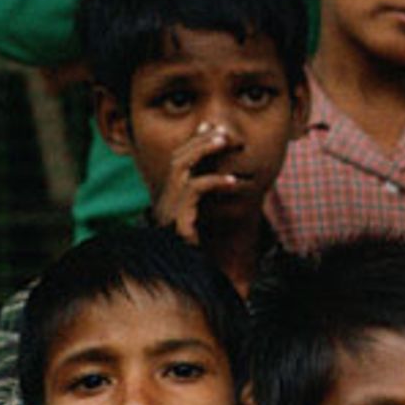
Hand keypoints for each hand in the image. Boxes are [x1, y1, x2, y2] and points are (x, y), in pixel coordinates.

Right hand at [149, 120, 244, 243]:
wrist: (191, 277)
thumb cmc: (204, 254)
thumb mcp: (211, 223)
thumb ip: (217, 202)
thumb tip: (238, 181)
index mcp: (172, 199)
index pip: (178, 160)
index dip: (193, 141)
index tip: (211, 126)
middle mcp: (166, 201)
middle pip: (177, 158)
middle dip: (199, 140)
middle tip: (223, 132)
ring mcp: (169, 210)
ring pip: (180, 167)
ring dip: (202, 150)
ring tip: (225, 142)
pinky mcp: (178, 221)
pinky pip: (193, 191)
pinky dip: (214, 181)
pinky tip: (234, 181)